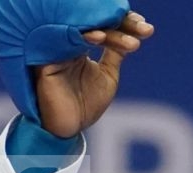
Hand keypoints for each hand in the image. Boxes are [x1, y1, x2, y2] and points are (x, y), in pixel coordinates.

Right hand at [34, 10, 154, 137]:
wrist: (67, 129)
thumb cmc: (86, 106)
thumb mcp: (108, 76)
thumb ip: (115, 53)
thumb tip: (131, 33)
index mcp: (81, 45)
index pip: (104, 25)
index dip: (125, 23)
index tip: (146, 28)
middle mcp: (69, 42)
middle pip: (96, 22)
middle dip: (122, 23)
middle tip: (143, 28)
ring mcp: (58, 48)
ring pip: (84, 28)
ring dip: (108, 30)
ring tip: (130, 41)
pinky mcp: (46, 58)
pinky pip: (65, 39)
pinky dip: (83, 35)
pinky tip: (101, 37)